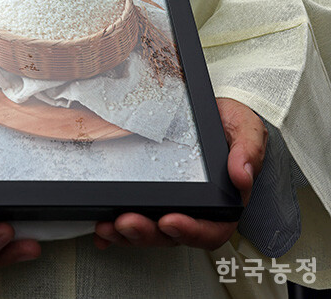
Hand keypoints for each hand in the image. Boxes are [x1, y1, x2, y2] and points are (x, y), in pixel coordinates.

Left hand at [94, 97, 267, 251]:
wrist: (212, 112)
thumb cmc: (230, 125)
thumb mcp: (246, 131)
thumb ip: (248, 152)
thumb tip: (242, 176)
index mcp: (222, 204)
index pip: (209, 230)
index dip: (189, 230)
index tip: (170, 221)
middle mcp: (195, 210)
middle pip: (172, 234)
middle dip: (147, 232)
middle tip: (127, 221)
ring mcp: (172, 204)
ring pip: (150, 229)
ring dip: (127, 233)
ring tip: (108, 225)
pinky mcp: (152, 194)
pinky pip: (135, 214)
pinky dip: (115, 226)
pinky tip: (100, 226)